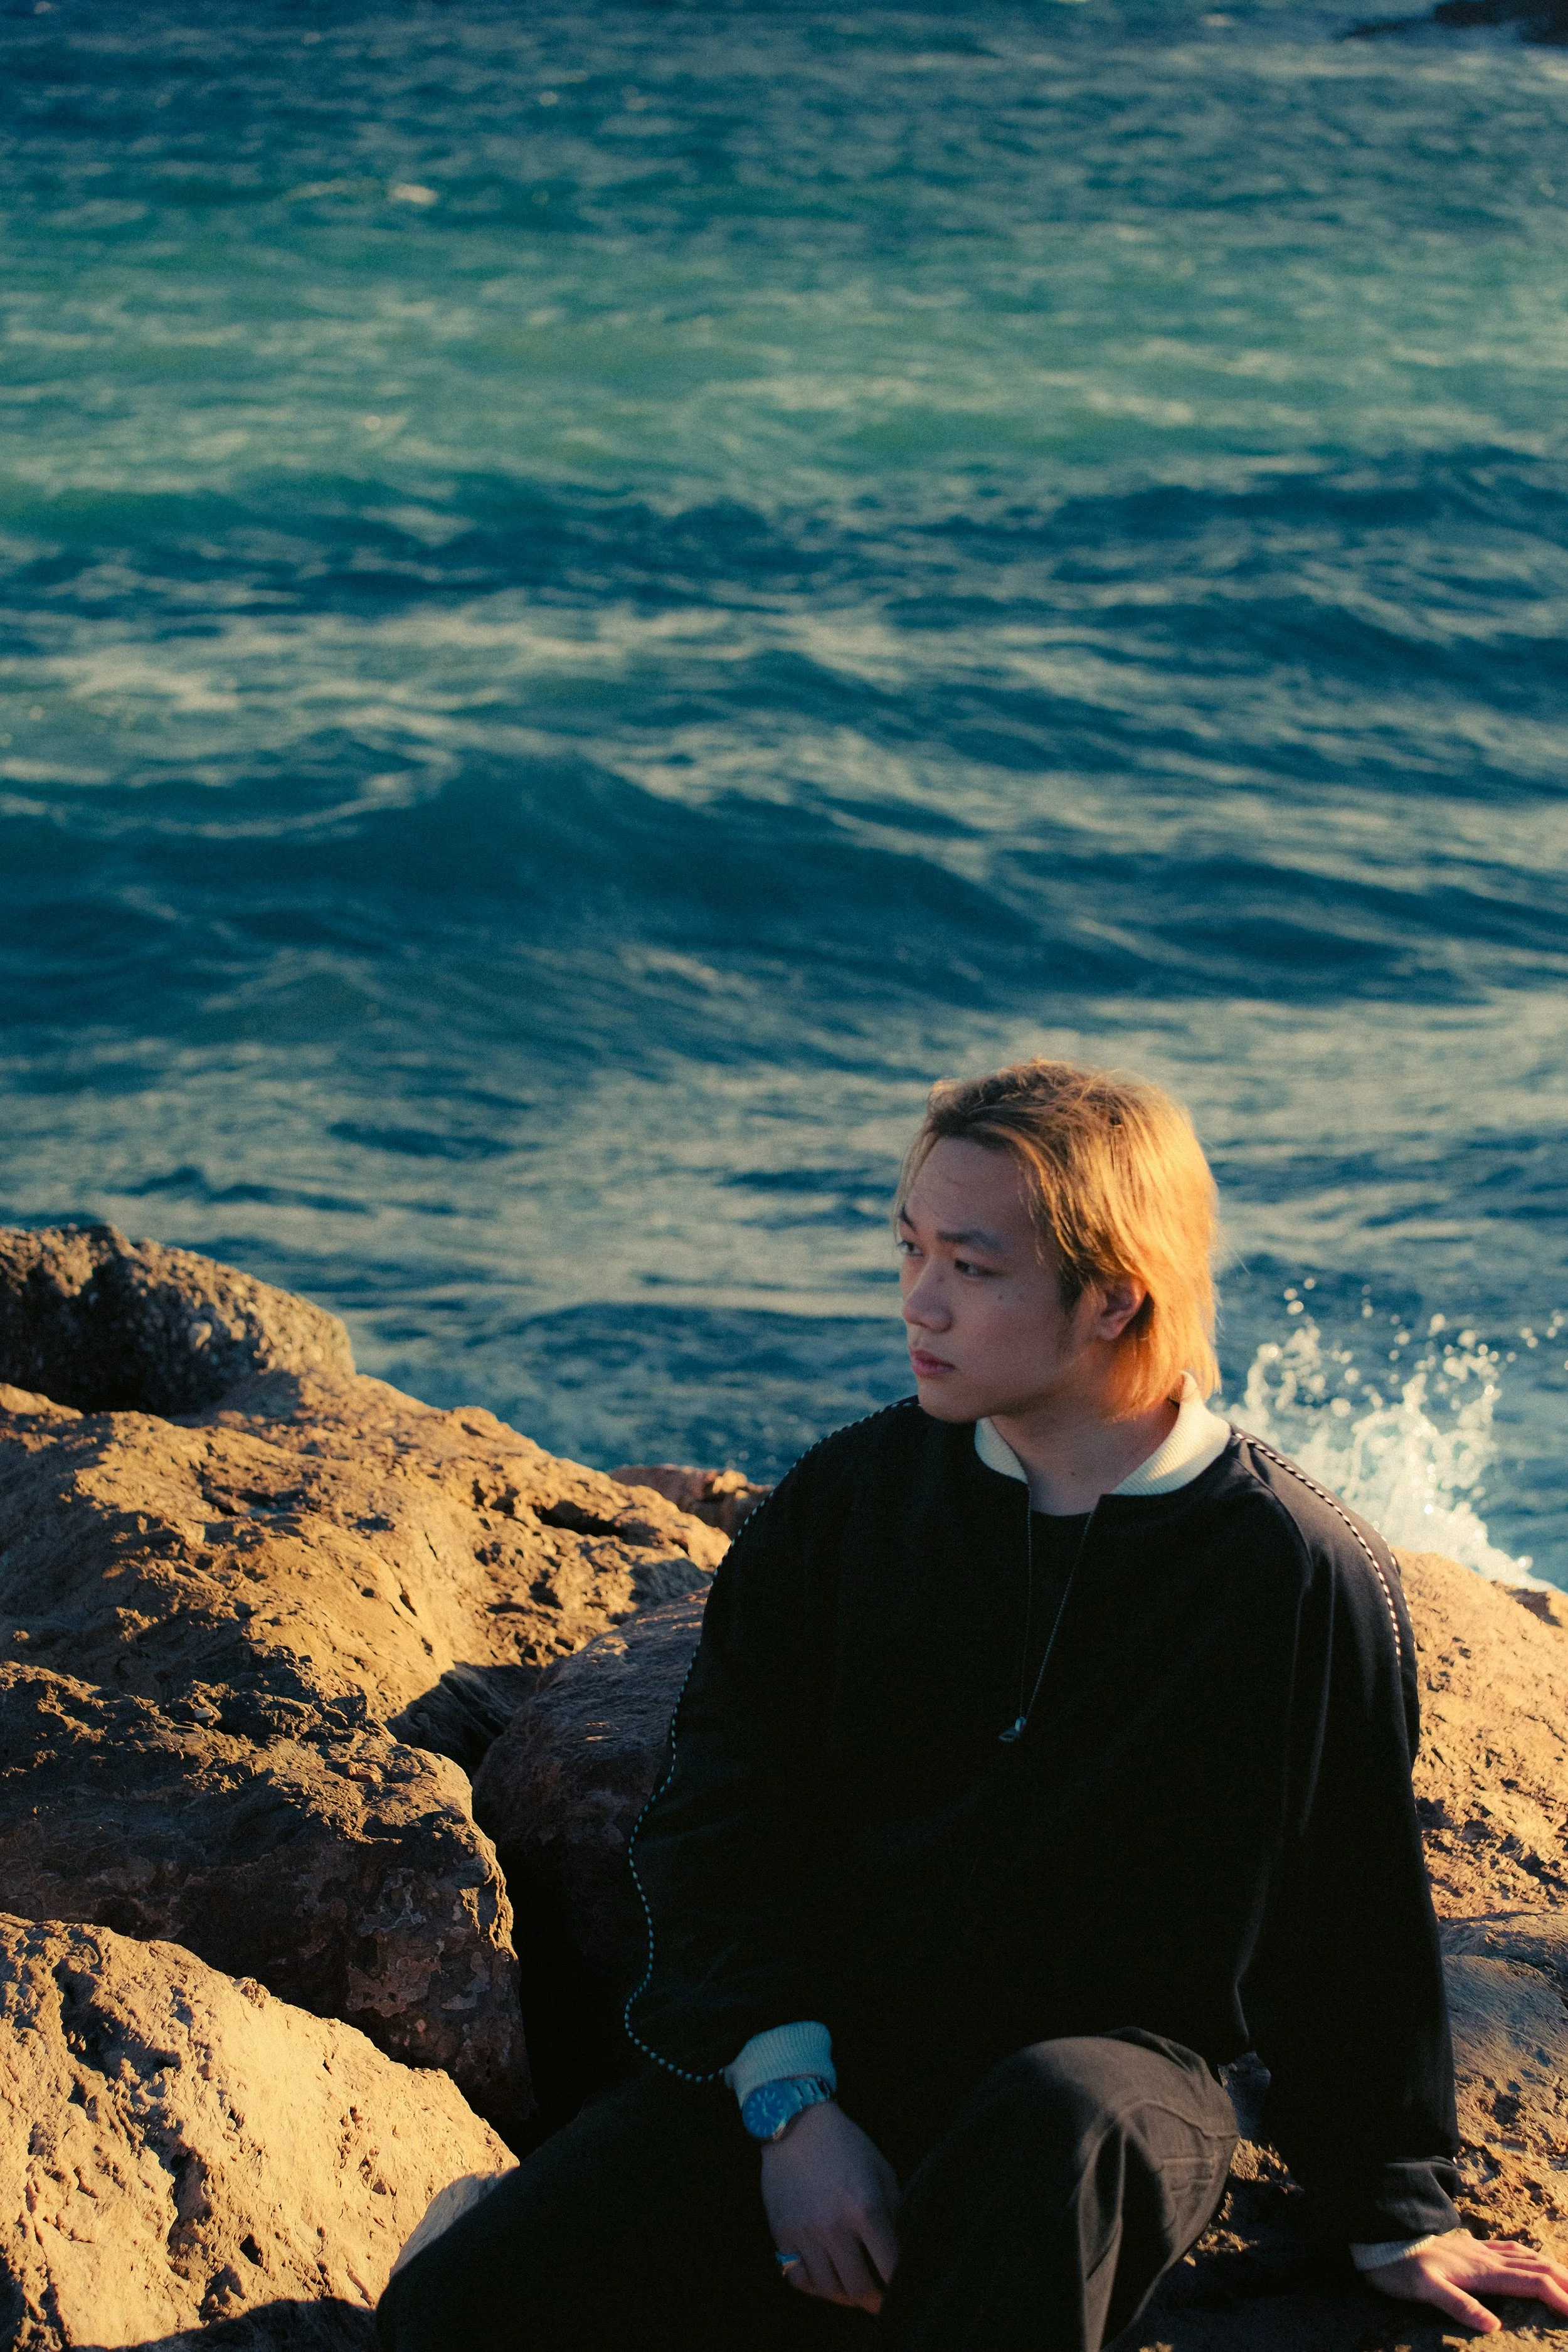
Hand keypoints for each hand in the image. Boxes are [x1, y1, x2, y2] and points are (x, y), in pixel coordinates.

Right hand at [760, 2097, 900, 2312]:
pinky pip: (799, 2278)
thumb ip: (893, 2211)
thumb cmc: (845, 2145)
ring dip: (846, 2298)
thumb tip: (898, 2250)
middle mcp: (834, 2227)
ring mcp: (805, 2233)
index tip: (905, 2291)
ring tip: (855, 2292)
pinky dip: (815, 2286)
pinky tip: (825, 2278)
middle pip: (858, 2289)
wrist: (794, 2124)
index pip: (890, 2267)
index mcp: (865, 2209)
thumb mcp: (881, 2171)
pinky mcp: (782, 2234)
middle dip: (875, 2303)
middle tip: (881, 2304)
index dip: (901, 2286)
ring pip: (828, 2290)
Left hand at [1364, 2227, 1567, 2332]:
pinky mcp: (1470, 2250)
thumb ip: (1458, 2305)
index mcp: (1483, 2271)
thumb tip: (1493, 2325)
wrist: (1381, 2240)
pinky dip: (1530, 2257)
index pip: (1533, 2282)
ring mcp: (1479, 2251)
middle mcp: (1487, 2258)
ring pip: (1527, 2255)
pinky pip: (1510, 2250)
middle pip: (1538, 2265)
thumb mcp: (1425, 2289)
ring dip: (1553, 2268)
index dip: (1560, 2297)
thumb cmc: (1401, 2268)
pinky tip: (1530, 2260)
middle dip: (1566, 2281)